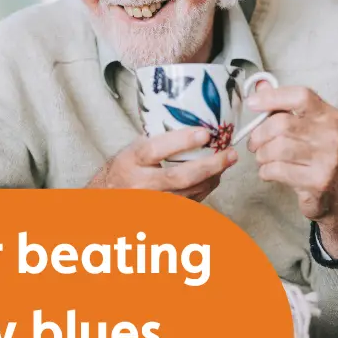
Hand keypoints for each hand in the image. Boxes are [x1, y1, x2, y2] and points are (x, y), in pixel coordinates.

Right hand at [88, 127, 237, 201]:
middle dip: (209, 166)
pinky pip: (189, 204)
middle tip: (230, 154)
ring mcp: (151, 204)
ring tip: (227, 162)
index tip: (205, 132)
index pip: (155, 150)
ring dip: (212, 178)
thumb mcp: (133, 148)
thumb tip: (193, 121)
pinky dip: (205, 190)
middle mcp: (140, 185)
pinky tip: (214, 177)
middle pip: (179, 177)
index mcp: (131, 161)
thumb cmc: (124, 168)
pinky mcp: (160, 216)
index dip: (181, 141)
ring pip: (189, 194)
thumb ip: (158, 139)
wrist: (107, 198)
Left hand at [246, 85, 337, 256]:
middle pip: (281, 125)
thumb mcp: (306, 127)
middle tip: (254, 143)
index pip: (300, 96)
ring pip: (277, 148)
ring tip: (263, 158)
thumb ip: (283, 106)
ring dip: (261, 155)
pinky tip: (269, 172)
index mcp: (328, 115)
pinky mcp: (318, 180)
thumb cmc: (316, 155)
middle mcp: (331, 135)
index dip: (272, 97)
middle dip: (259, 135)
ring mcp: (327, 159)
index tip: (252, 103)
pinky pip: (278, 170)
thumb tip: (260, 86)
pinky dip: (266, 171)